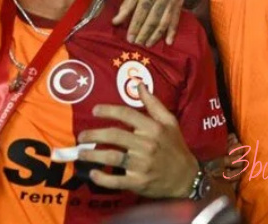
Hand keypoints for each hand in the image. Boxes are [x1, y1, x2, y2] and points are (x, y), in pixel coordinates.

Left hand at [79, 88, 200, 198]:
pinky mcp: (139, 182)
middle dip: (94, 134)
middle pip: (115, 135)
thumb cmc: (175, 146)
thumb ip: (153, 104)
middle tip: (81, 136)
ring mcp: (142, 165)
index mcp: (153, 128)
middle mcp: (147, 144)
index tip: (94, 110)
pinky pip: (117, 180)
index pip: (127, 114)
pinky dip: (103, 178)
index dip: (108, 110)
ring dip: (93, 156)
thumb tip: (139, 84)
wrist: (186, 177)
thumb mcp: (170, 122)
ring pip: (112, 157)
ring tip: (80, 154)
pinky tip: (93, 174)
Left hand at [114, 0, 183, 45]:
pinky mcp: (179, 1)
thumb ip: (126, 6)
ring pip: (164, 20)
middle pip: (153, 18)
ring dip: (156, 35)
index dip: (135, 27)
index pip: (141, 12)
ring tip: (148, 44)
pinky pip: (175, 19)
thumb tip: (115, 22)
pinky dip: (172, 31)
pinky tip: (168, 42)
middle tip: (138, 44)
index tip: (130, 39)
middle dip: (144, 33)